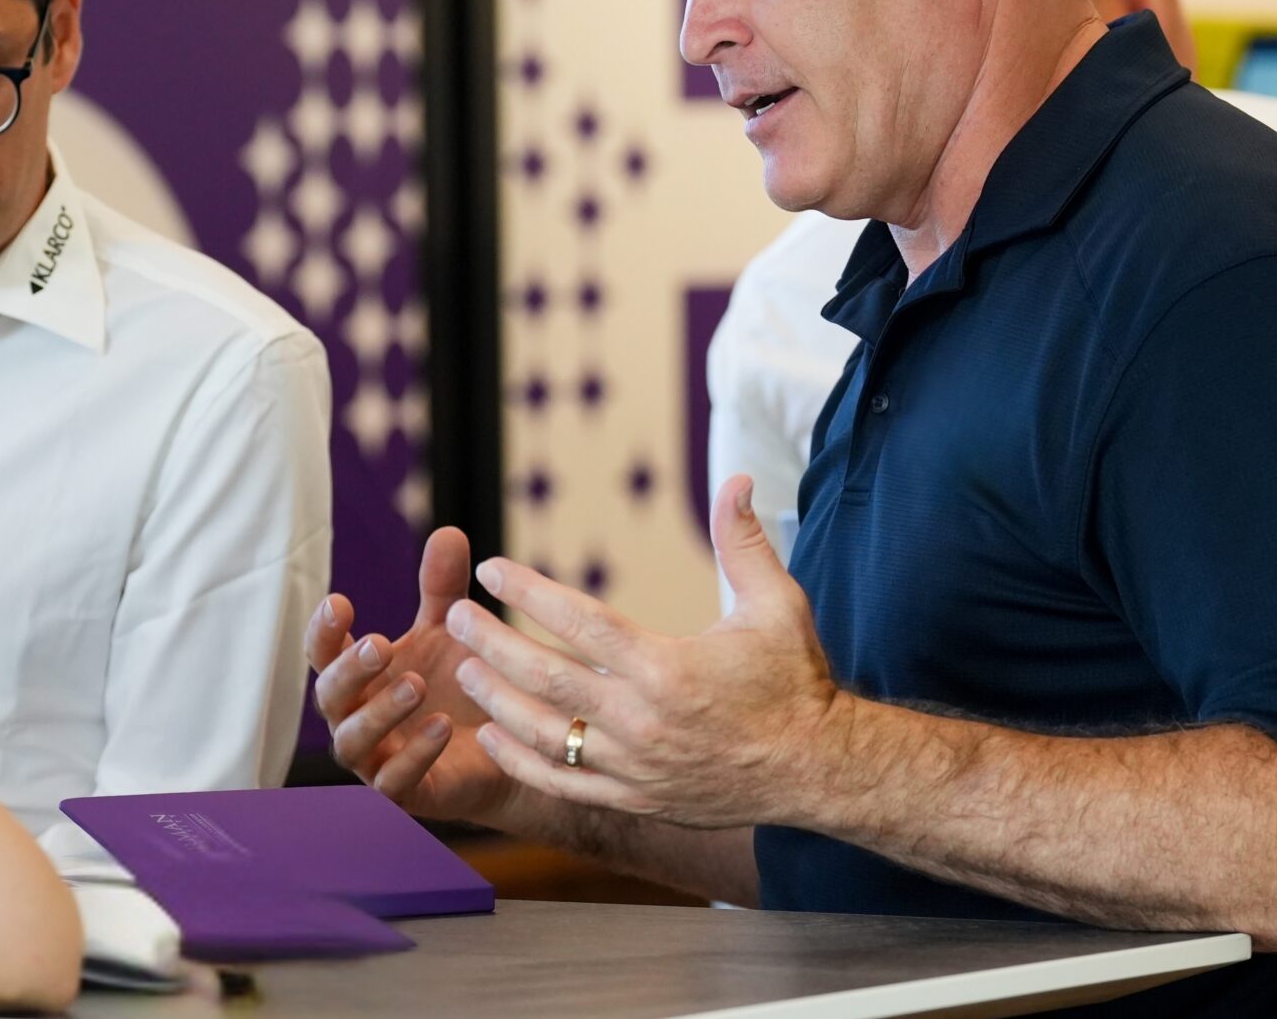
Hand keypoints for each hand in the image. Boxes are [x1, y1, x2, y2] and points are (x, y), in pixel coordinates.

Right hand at [305, 527, 517, 823]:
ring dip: (380, 711)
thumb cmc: (461, 686)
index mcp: (360, 675)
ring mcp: (375, 759)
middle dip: (350, 669)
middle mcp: (357, 717)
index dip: (324, 630)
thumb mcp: (452, 632)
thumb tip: (448, 531)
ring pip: (353, 741)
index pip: (324, 652)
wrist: (503, 750)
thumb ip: (443, 589)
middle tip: (380, 644)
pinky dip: (413, 756)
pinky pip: (394, 783)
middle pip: (330, 696)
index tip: (339, 602)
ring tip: (417, 684)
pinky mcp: (405, 795)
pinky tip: (441, 727)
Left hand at [449, 476, 841, 829]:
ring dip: (498, 700)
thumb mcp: (778, 604)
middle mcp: (643, 720)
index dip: (529, 593)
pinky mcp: (637, 799)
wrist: (819, 769)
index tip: (491, 570)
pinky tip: (493, 737)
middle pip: (546, 679)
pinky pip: (563, 784)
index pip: (580, 622)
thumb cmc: (797, 682)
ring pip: (545, 735)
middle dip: (494, 645)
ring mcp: (635, 766)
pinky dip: (522, 762)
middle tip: (457, 617)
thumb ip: (744, 543)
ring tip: (466, 669)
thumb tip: (739, 478)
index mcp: (668, 668)